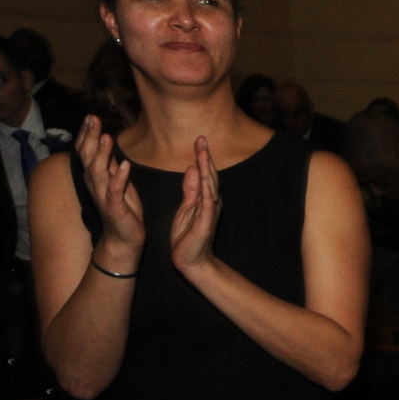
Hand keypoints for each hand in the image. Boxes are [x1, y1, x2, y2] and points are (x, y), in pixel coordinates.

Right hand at [76, 115, 144, 255]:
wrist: (124, 238)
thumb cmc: (123, 209)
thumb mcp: (117, 182)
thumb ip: (110, 164)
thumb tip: (105, 143)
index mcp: (95, 177)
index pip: (86, 152)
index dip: (86, 135)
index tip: (90, 116)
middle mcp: (95, 184)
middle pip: (88, 157)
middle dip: (90, 137)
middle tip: (92, 118)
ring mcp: (103, 196)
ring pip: (98, 172)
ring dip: (102, 154)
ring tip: (106, 136)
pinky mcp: (115, 208)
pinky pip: (115, 191)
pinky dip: (120, 177)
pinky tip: (125, 165)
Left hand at [168, 136, 223, 274]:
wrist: (190, 260)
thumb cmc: (188, 236)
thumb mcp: (187, 207)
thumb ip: (191, 188)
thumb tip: (194, 167)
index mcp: (205, 198)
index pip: (205, 173)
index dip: (202, 156)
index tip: (199, 140)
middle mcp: (211, 202)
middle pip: (210, 175)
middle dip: (205, 157)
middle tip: (202, 138)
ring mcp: (210, 212)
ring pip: (210, 185)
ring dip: (207, 168)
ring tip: (203, 152)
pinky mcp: (206, 222)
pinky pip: (206, 202)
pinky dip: (206, 188)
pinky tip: (204, 176)